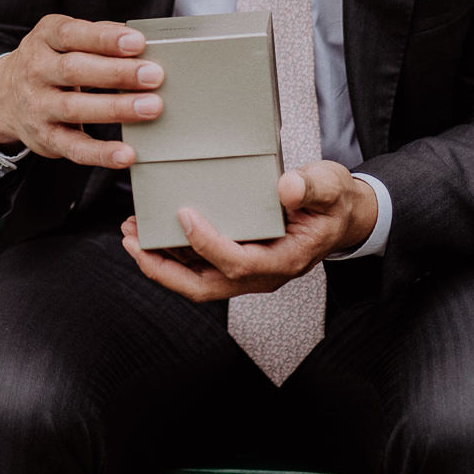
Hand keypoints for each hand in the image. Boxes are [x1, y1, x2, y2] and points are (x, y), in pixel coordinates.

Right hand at [0, 15, 163, 167]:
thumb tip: (140, 40)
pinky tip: (126, 154)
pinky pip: (74, 148)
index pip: (72, 35)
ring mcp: (38, 106)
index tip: (137, 42)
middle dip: (117, 73)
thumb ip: (97, 36)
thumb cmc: (49, 62)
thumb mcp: (62, 40)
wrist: (4, 97)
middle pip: (75, 70)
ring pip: (75, 108)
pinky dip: (100, 153)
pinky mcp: (45, 138)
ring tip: (150, 108)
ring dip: (116, 108)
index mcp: (44, 39)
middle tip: (154, 75)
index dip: (104, 39)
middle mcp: (36, 71)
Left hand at [118, 161, 377, 301]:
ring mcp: (249, 273)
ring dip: (161, 263)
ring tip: (131, 234)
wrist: (341, 217)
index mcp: (286, 259)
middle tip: (133, 240)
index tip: (184, 214)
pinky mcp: (238, 263)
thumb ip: (311, 187)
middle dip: (164, 268)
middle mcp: (264, 274)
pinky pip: (199, 269)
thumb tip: (287, 187)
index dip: (208, 243)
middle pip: (206, 286)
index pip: (239, 262)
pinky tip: (151, 234)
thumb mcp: (330, 186)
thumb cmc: (333, 202)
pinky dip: (172, 256)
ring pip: (197, 283)